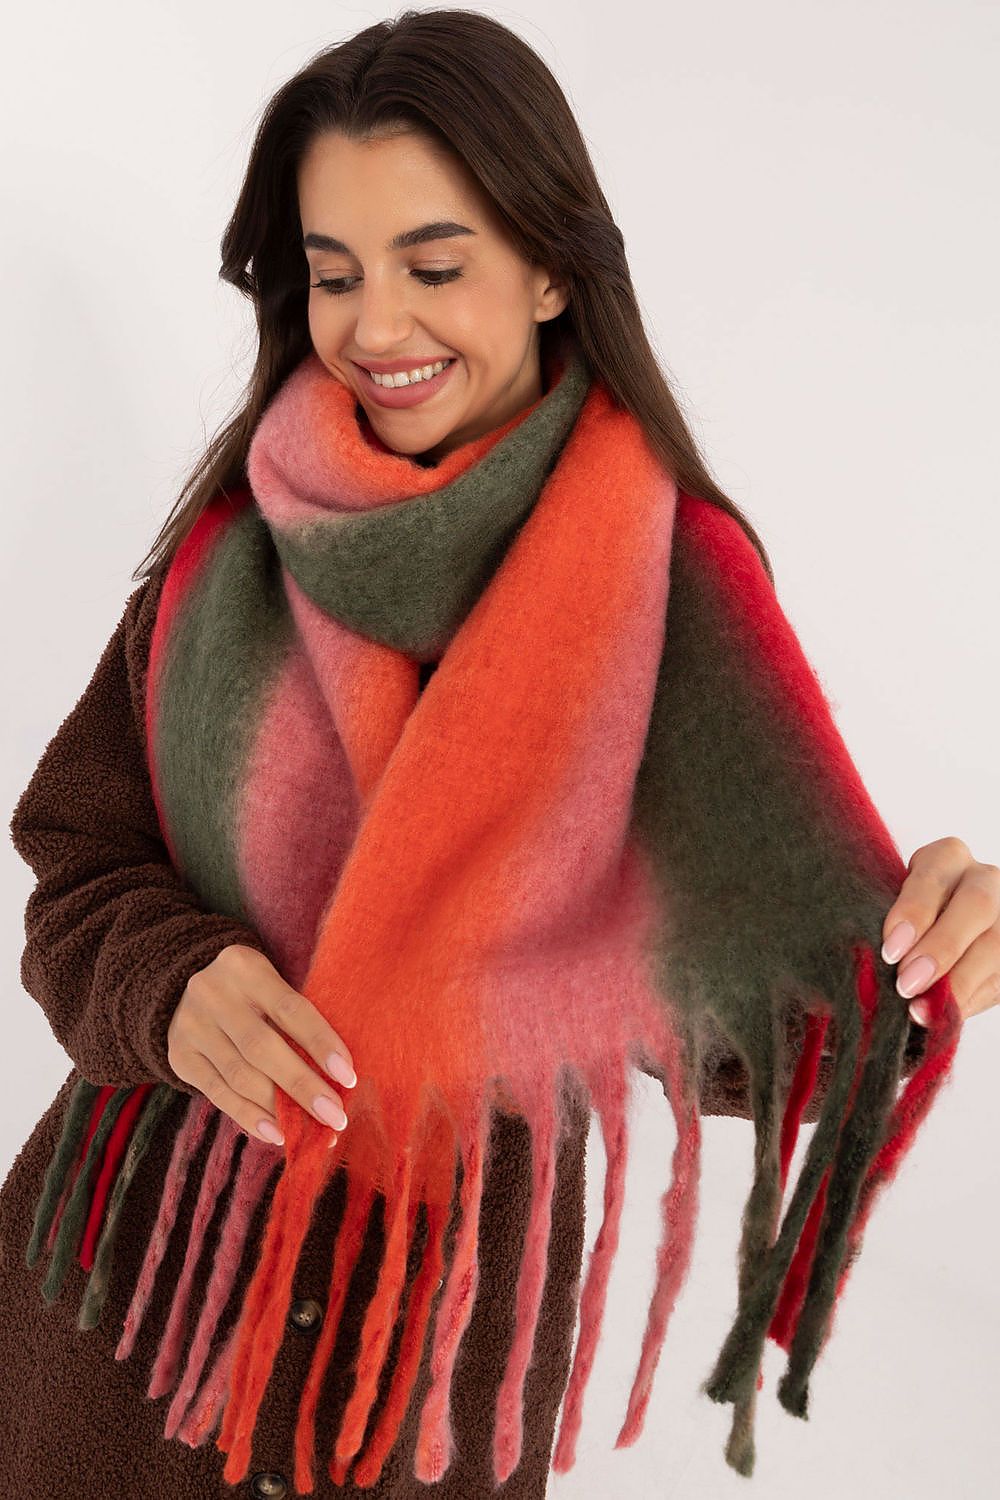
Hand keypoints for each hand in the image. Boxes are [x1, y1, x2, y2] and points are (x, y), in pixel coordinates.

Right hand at [166, 942, 356, 1148]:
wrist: (185, 986)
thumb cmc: (252, 990)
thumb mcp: (272, 983)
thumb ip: (298, 1019)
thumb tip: (338, 1076)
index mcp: (244, 966)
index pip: (290, 1009)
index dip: (321, 1044)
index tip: (348, 1078)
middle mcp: (213, 994)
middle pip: (262, 1047)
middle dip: (302, 1086)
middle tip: (335, 1116)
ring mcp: (191, 1026)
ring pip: (239, 1076)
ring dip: (278, 1109)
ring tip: (310, 1131)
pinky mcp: (179, 1056)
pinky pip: (217, 1093)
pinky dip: (248, 1116)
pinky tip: (275, 1133)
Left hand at [881, 837, 999, 1024]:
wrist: (943, 927)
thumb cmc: (907, 919)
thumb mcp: (894, 909)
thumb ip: (890, 931)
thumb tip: (867, 973)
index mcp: (947, 858)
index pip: (934, 876)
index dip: (914, 913)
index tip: (890, 951)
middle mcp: (984, 879)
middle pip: (976, 905)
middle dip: (941, 948)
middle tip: (906, 984)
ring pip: (997, 944)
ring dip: (958, 983)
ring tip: (921, 1010)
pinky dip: (970, 999)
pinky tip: (945, 1015)